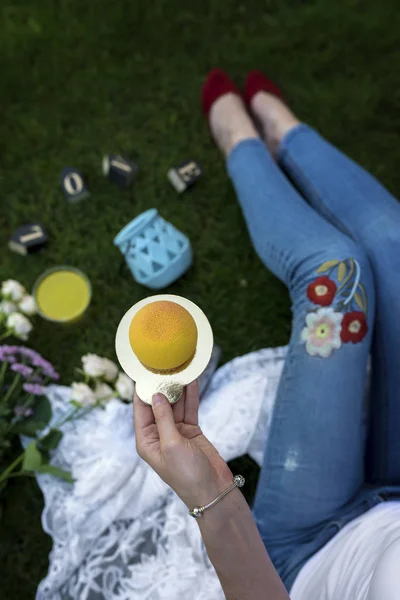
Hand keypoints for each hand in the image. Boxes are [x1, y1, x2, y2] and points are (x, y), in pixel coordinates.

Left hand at [133, 380, 232, 509]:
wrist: (213, 491)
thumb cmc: (187, 474)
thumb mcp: (171, 445)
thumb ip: (163, 418)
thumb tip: (155, 395)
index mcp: (146, 441)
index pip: (140, 410)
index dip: (142, 390)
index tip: (144, 371)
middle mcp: (158, 434)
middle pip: (158, 404)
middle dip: (162, 386)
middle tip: (165, 364)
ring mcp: (176, 432)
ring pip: (175, 404)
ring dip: (178, 388)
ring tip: (179, 368)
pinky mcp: (191, 430)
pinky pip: (189, 408)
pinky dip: (191, 396)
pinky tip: (192, 381)